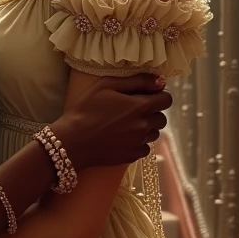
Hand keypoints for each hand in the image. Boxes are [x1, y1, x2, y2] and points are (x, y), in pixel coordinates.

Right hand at [53, 73, 171, 168]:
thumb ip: (137, 81)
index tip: (146, 95)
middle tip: (131, 110)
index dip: (158, 96)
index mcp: (140, 106)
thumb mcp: (106, 85)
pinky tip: (122, 137)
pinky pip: (145, 147)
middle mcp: (144, 125)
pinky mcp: (133, 156)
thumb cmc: (85, 109)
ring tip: (125, 124)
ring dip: (146, 127)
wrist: (72, 141)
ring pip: (154, 133)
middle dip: (151, 112)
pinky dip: (138, 142)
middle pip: (161, 117)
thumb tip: (160, 81)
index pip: (166, 100)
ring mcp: (139, 142)